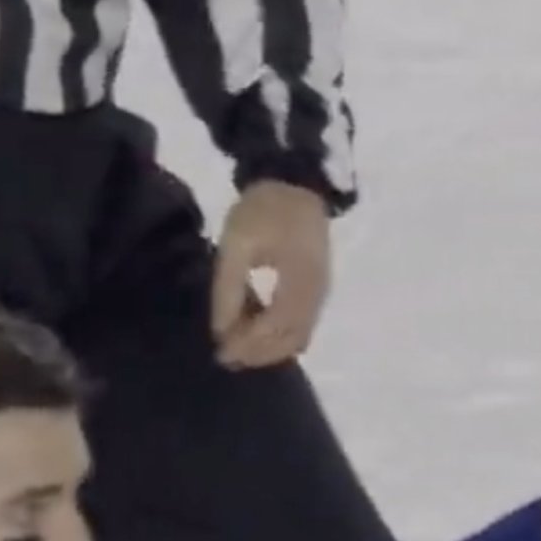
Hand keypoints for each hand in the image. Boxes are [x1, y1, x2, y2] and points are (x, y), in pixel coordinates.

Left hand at [210, 181, 332, 369]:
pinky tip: (254, 329)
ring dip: (268, 348)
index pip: (275, 328)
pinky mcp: (317, 290)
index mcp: (300, 279)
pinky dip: (278, 336)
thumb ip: (229, 289)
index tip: (221, 351)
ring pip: (297, 338)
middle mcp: (316, 294)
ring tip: (237, 347)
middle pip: (290, 340)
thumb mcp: (237, 244)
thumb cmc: (264, 209)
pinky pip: (301, 326)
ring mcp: (320, 293)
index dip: (248, 345)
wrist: (296, 183)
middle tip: (226, 356)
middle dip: (258, 354)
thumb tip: (222, 331)